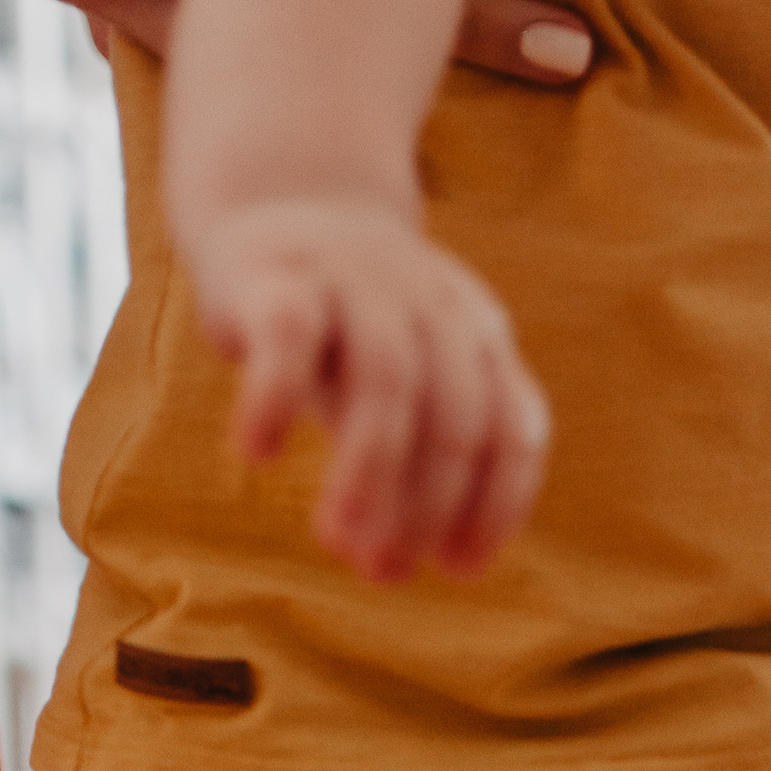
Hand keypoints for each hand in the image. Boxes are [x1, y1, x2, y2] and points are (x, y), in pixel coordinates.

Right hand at [194, 201, 549, 578]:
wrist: (281, 200)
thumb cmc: (350, 329)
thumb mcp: (403, 390)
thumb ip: (407, 468)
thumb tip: (390, 566)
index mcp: (482, 338)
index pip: (513, 430)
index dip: (495, 507)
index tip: (458, 570)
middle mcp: (433, 308)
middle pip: (454, 416)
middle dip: (426, 507)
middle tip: (382, 571)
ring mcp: (360, 284)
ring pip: (387, 381)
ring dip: (370, 472)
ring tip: (337, 542)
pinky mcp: (282, 275)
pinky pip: (289, 336)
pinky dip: (276, 397)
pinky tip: (257, 456)